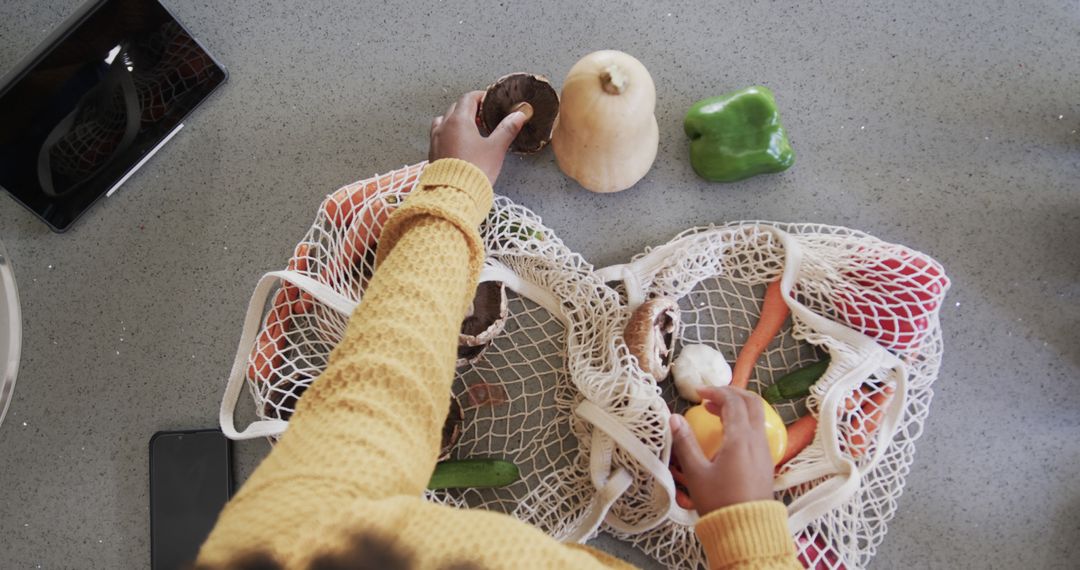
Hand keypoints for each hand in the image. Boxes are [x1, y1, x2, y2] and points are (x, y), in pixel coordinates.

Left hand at [428, 91, 528, 185]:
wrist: (455, 193)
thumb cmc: (476, 170)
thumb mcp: (496, 148)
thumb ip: (507, 128)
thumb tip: (519, 114)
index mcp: (459, 120)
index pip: (468, 98)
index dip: (480, 96)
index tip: (489, 100)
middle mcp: (444, 126)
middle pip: (456, 107)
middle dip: (469, 108)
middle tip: (483, 115)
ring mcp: (435, 140)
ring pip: (444, 120)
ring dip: (456, 120)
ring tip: (470, 129)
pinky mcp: (432, 153)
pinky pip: (439, 135)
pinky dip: (448, 133)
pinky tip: (458, 144)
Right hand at [670, 386, 774, 514]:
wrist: (747, 530)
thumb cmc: (719, 502)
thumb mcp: (696, 473)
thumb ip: (685, 443)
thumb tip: (673, 419)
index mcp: (740, 438)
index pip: (733, 401)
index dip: (716, 391)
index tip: (698, 393)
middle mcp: (757, 440)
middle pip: (752, 402)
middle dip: (731, 393)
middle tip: (710, 396)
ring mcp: (764, 451)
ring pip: (757, 416)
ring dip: (738, 407)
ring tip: (715, 412)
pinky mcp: (765, 462)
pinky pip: (758, 430)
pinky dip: (743, 422)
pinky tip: (727, 434)